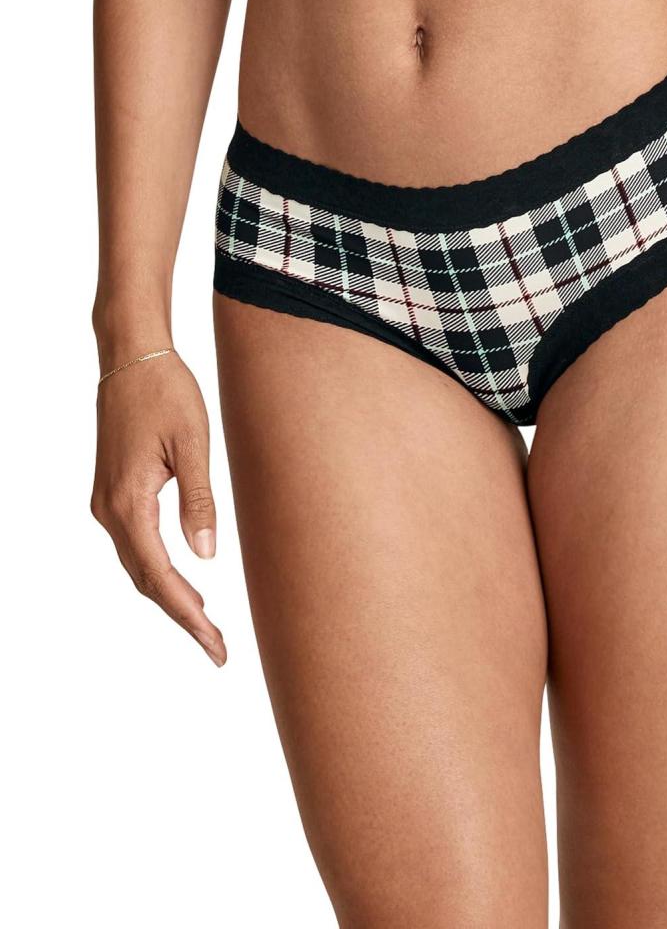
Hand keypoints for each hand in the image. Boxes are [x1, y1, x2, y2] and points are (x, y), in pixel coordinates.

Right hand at [90, 350, 226, 666]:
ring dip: (171, 598)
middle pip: (146, 580)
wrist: (132, 357)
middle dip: (183, 618)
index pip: (161, 575)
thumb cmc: (168, 393)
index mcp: (128, 501)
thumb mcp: (194, 446)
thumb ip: (199, 502)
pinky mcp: (114, 493)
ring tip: (207, 628)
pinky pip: (136, 547)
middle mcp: (110, 509)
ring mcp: (107, 503)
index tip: (215, 645)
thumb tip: (206, 557)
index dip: (189, 615)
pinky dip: (159, 573)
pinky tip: (185, 585)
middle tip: (218, 651)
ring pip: (139, 567)